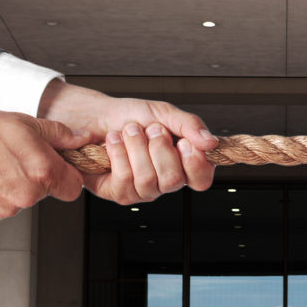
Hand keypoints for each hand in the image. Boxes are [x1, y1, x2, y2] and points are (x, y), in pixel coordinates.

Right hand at [0, 110, 90, 222]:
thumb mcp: (22, 122)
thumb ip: (57, 134)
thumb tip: (79, 138)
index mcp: (42, 172)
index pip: (74, 187)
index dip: (67, 175)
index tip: (58, 165)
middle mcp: (27, 196)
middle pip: (46, 191)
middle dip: (38, 176)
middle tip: (17, 155)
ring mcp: (6, 209)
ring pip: (22, 198)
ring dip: (15, 184)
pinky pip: (1, 205)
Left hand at [37, 81, 217, 203]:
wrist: (95, 116)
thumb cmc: (130, 116)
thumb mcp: (163, 113)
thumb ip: (190, 125)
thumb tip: (211, 142)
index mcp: (182, 163)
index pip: (201, 179)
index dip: (196, 165)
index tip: (184, 143)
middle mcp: (164, 181)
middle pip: (174, 180)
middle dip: (159, 148)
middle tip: (150, 129)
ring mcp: (142, 190)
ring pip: (147, 180)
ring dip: (136, 147)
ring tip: (128, 131)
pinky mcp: (118, 193)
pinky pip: (124, 181)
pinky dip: (118, 153)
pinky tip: (113, 142)